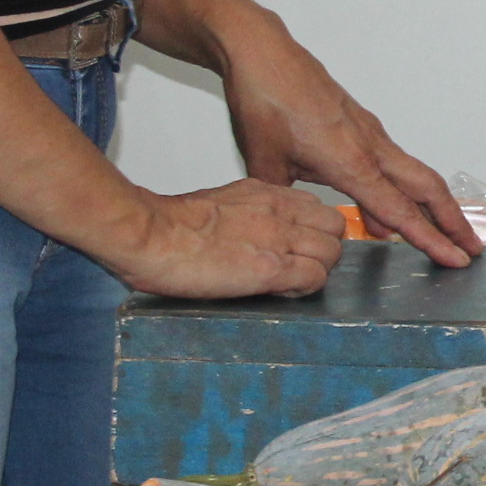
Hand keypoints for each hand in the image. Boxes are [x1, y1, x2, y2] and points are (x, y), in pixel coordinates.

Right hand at [104, 177, 343, 299]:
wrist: (150, 234)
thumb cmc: (171, 223)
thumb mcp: (221, 203)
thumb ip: (247, 211)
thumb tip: (253, 230)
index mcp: (266, 194)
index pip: (317, 208)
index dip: (314, 231)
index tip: (301, 245)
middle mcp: (279, 212)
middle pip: (334, 228)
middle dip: (325, 249)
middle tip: (302, 264)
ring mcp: (279, 239)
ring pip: (331, 254)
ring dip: (317, 270)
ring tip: (291, 281)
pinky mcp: (271, 269)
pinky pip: (314, 278)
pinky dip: (305, 288)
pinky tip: (282, 291)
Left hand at [217, 29, 480, 265]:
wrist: (263, 54)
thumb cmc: (264, 101)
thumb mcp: (264, 163)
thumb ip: (284, 198)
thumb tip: (288, 220)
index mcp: (351, 162)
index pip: (400, 211)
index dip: (431, 239)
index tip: (456, 260)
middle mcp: (370, 147)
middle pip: (427, 188)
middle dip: (453, 221)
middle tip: (472, 249)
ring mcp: (368, 134)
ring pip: (414, 174)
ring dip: (432, 205)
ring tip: (441, 234)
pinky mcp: (359, 125)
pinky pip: (391, 164)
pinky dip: (401, 189)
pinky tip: (384, 213)